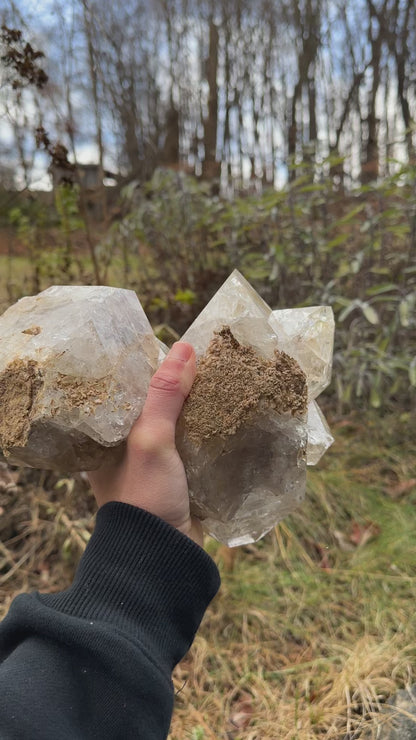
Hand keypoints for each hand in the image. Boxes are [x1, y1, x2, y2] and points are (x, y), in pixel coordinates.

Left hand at [88, 342, 202, 545]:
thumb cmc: (144, 497)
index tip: (167, 345)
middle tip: (199, 357)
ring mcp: (152, 465)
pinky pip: (192, 444)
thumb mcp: (150, 440)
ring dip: (194, 407)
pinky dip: (205, 429)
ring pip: (175, 424)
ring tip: (215, 376)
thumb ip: (164, 395)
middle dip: (176, 386)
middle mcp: (124, 449)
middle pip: (153, 406)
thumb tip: (186, 349)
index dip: (144, 368)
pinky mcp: (177, 478)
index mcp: (104, 439)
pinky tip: (223, 411)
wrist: (163, 557)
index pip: (123, 392)